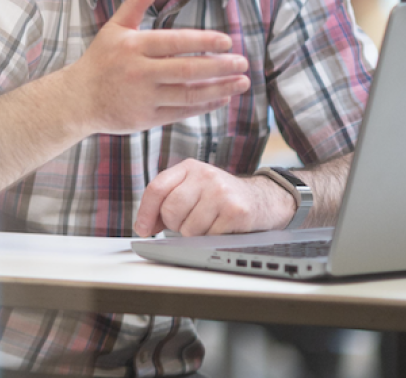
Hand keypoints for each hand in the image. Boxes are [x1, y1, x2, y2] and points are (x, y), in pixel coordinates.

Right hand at [63, 0, 249, 136]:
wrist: (76, 99)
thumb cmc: (100, 60)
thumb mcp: (114, 28)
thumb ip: (136, 3)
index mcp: (134, 46)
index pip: (175, 42)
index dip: (203, 42)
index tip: (227, 42)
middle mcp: (139, 72)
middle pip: (186, 70)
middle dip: (219, 67)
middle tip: (243, 63)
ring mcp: (143, 98)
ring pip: (187, 94)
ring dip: (218, 89)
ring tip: (241, 83)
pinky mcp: (145, 119)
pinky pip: (181, 112)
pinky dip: (203, 106)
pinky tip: (221, 98)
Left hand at [133, 159, 295, 236]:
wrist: (263, 199)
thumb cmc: (222, 197)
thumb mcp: (194, 189)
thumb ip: (168, 200)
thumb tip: (144, 225)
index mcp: (190, 167)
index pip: (157, 188)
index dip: (145, 212)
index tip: (143, 229)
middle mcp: (205, 175)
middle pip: (171, 210)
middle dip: (175, 225)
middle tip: (190, 223)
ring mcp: (221, 191)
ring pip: (188, 228)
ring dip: (196, 234)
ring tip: (209, 223)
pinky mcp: (235, 210)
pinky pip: (208, 237)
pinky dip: (212, 238)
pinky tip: (222, 227)